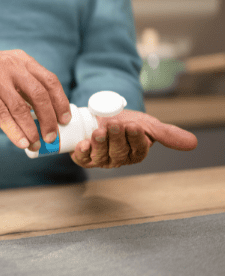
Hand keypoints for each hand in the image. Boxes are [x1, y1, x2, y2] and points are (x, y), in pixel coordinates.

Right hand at [0, 50, 71, 150]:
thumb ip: (25, 84)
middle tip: (52, 136)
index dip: (60, 102)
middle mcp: (12, 67)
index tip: (65, 119)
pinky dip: (14, 131)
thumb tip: (46, 112)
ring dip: (31, 130)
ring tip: (36, 144)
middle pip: (39, 95)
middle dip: (49, 119)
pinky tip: (21, 142)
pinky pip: (3, 115)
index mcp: (22, 60)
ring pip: (21, 108)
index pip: (50, 81)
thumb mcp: (7, 69)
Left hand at [71, 109, 197, 167]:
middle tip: (115, 124)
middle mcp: (119, 159)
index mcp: (137, 153)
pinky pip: (83, 159)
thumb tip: (193, 143)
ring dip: (100, 143)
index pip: (138, 148)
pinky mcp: (85, 158)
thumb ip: (168, 134)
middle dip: (116, 137)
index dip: (135, 138)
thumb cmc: (127, 122)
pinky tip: (82, 144)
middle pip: (119, 152)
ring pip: (101, 155)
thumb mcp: (148, 125)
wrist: (103, 116)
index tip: (134, 126)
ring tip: (99, 131)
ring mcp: (101, 159)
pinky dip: (82, 152)